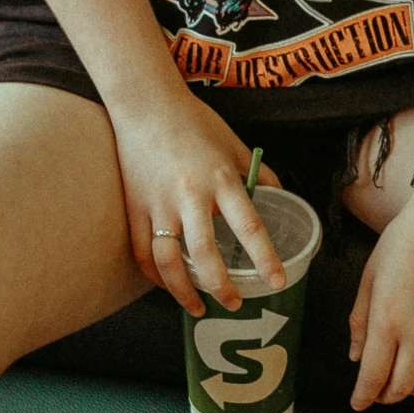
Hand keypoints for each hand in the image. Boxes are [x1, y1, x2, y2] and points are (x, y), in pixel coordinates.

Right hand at [110, 92, 282, 316]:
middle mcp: (189, 194)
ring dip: (185, 292)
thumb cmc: (194, 121)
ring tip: (200, 308)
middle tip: (236, 304)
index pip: (249, 226)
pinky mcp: (135, 207)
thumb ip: (257, 174)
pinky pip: (143, 252)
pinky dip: (156, 276)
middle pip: (205, 254)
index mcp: (221, 178)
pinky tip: (171, 286)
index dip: (265, 258)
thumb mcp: (235, 144)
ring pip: (168, 262)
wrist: (146, 104)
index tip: (275, 282)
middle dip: (222, 287)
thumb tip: (279, 198)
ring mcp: (158, 203)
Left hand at [348, 193, 413, 408]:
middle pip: (402, 387)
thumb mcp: (370, 275)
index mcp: (387, 320)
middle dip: (386, 397)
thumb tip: (357, 356)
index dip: (363, 397)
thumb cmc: (404, 240)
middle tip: (380, 393)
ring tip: (407, 382)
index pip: (373, 377)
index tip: (359, 404)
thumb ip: (360, 320)